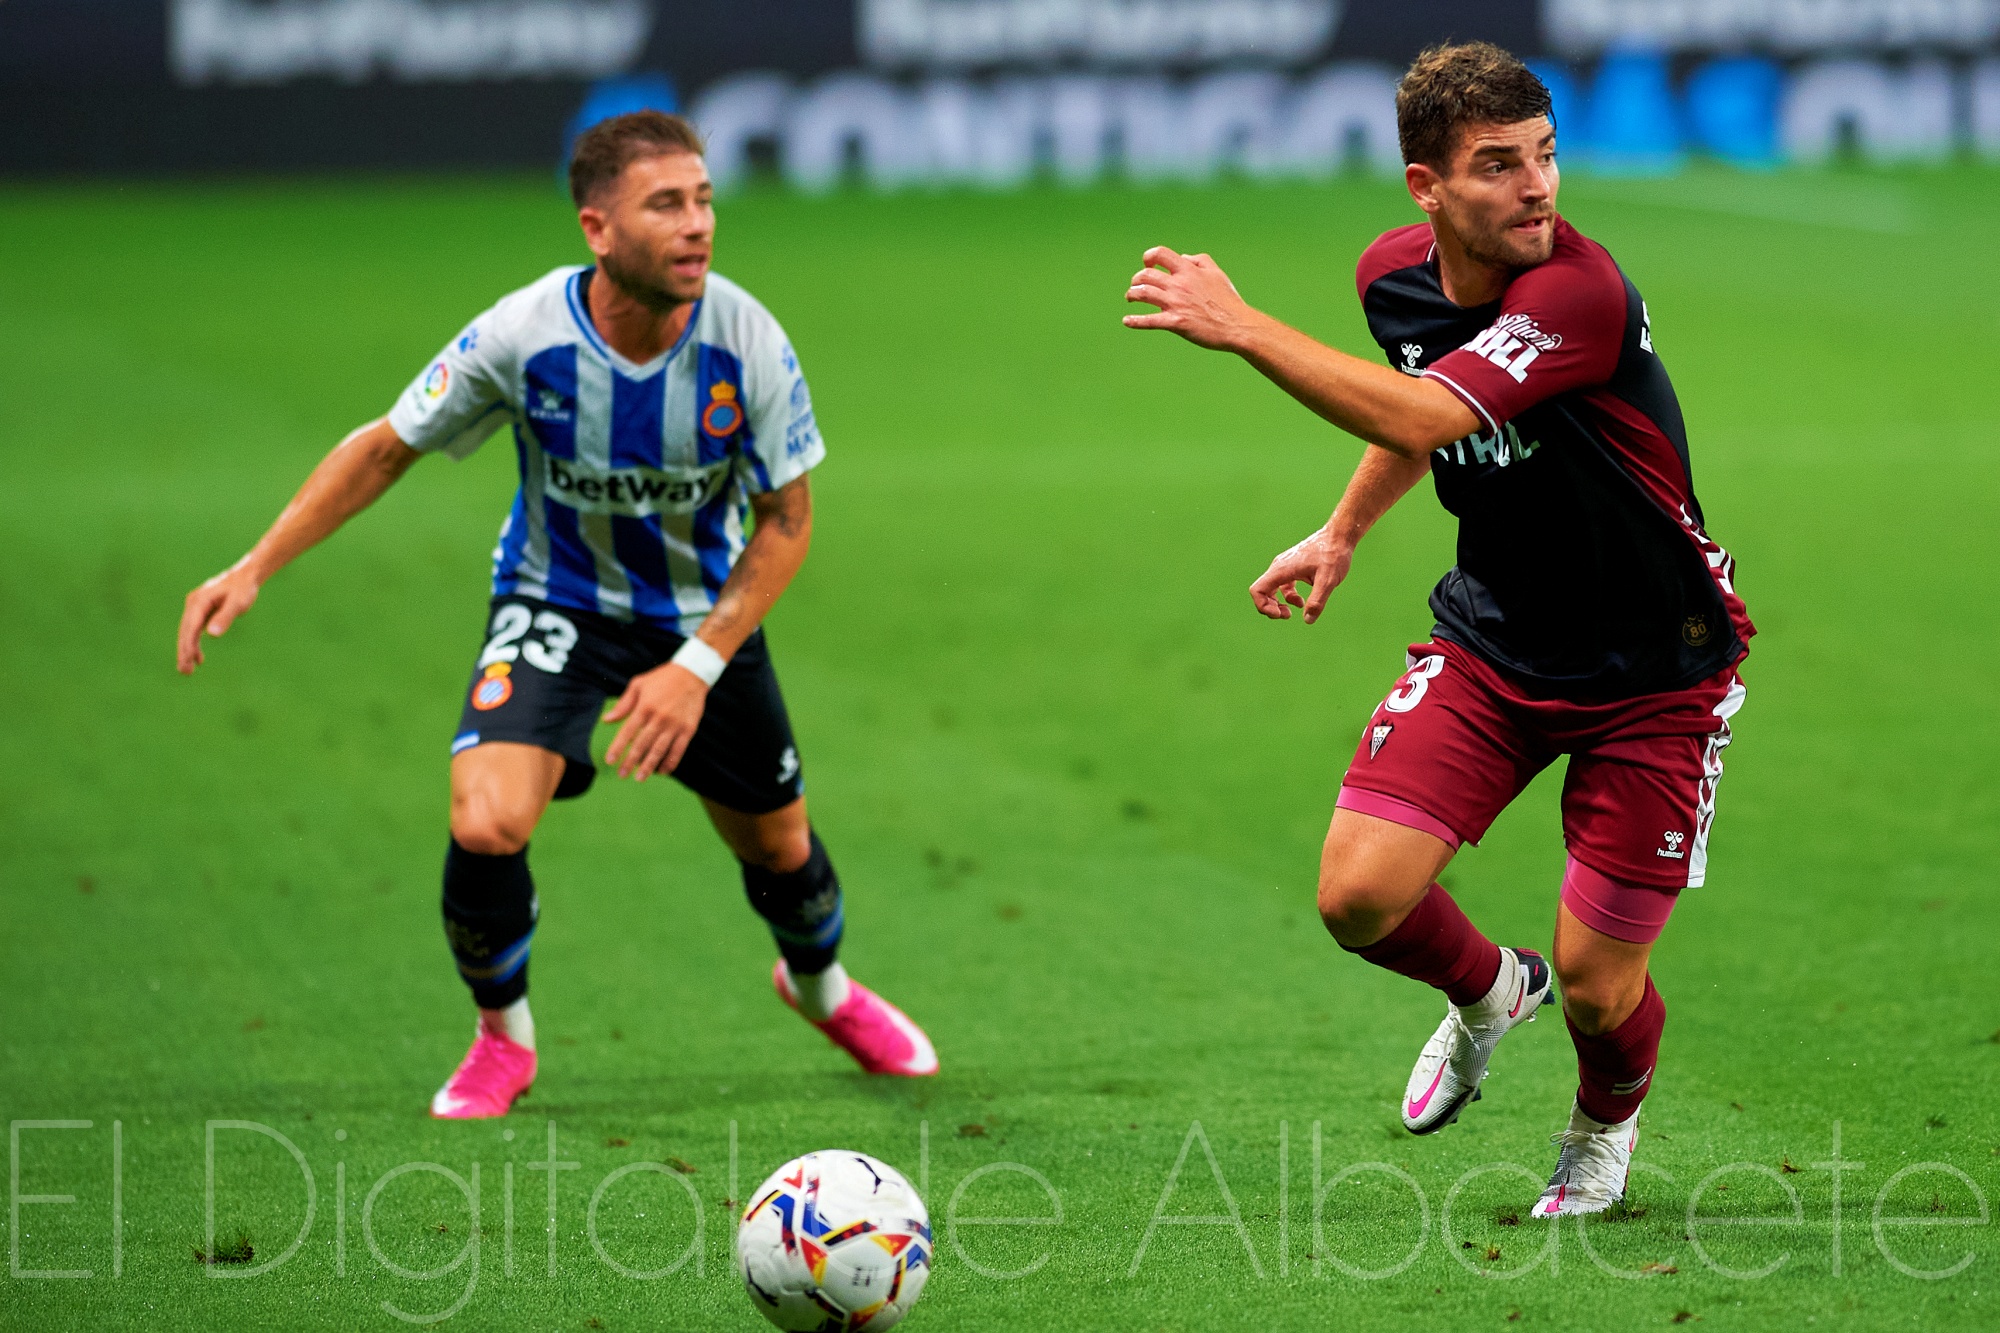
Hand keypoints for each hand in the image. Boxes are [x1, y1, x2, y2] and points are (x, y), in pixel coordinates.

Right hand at [177, 564, 261, 673]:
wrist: (245, 577)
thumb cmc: (243, 589)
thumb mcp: (238, 603)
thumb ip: (225, 617)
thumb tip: (212, 635)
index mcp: (199, 601)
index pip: (190, 627)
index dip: (187, 645)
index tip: (186, 660)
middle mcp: (193, 604)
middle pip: (185, 631)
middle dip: (184, 651)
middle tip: (185, 672)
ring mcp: (196, 608)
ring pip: (188, 632)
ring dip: (188, 650)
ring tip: (188, 670)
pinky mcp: (201, 612)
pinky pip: (195, 630)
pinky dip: (195, 643)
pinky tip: (199, 658)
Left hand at [603, 662, 709, 780]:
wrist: (692, 674)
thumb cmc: (662, 678)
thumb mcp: (639, 684)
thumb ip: (623, 704)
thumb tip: (606, 720)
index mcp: (645, 707)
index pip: (627, 732)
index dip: (618, 747)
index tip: (609, 761)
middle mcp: (659, 718)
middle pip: (642, 744)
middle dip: (630, 761)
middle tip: (622, 774)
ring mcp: (675, 725)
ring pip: (659, 750)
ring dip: (648, 766)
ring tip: (639, 778)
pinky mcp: (688, 729)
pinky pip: (678, 750)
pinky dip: (670, 762)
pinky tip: (662, 771)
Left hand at [1121, 247, 1259, 349]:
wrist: (1236, 325)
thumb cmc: (1228, 300)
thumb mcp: (1217, 273)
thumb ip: (1200, 261)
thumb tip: (1183, 257)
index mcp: (1189, 270)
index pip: (1160, 254)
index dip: (1149, 257)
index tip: (1146, 264)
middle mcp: (1179, 284)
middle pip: (1146, 275)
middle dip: (1136, 279)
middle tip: (1135, 286)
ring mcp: (1176, 303)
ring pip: (1143, 293)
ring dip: (1132, 295)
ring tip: (1130, 299)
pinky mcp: (1175, 322)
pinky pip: (1149, 321)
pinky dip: (1135, 321)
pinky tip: (1126, 321)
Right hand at [1249, 528, 1353, 623]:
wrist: (1339, 536)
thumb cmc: (1333, 554)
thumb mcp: (1327, 581)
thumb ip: (1317, 601)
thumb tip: (1308, 620)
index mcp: (1282, 569)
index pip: (1257, 590)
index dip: (1263, 606)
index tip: (1280, 613)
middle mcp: (1279, 567)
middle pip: (1261, 591)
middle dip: (1270, 607)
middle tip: (1287, 615)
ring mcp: (1285, 566)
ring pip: (1271, 589)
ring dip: (1278, 603)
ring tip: (1293, 611)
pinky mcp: (1293, 567)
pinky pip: (1282, 585)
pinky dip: (1287, 596)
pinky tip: (1301, 601)